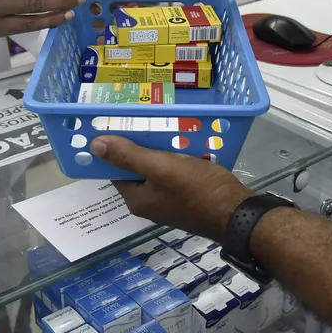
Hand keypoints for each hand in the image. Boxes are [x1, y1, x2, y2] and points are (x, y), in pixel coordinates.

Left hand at [90, 135, 252, 242]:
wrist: (237, 213)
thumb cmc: (197, 189)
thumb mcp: (161, 167)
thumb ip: (128, 156)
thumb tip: (93, 146)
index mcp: (137, 198)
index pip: (116, 169)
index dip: (116, 147)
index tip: (119, 123)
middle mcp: (149, 203)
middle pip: (138, 168)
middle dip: (142, 145)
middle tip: (147, 119)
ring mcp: (170, 201)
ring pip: (158, 169)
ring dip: (161, 150)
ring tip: (167, 126)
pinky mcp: (188, 197)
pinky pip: (175, 173)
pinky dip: (177, 158)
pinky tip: (186, 142)